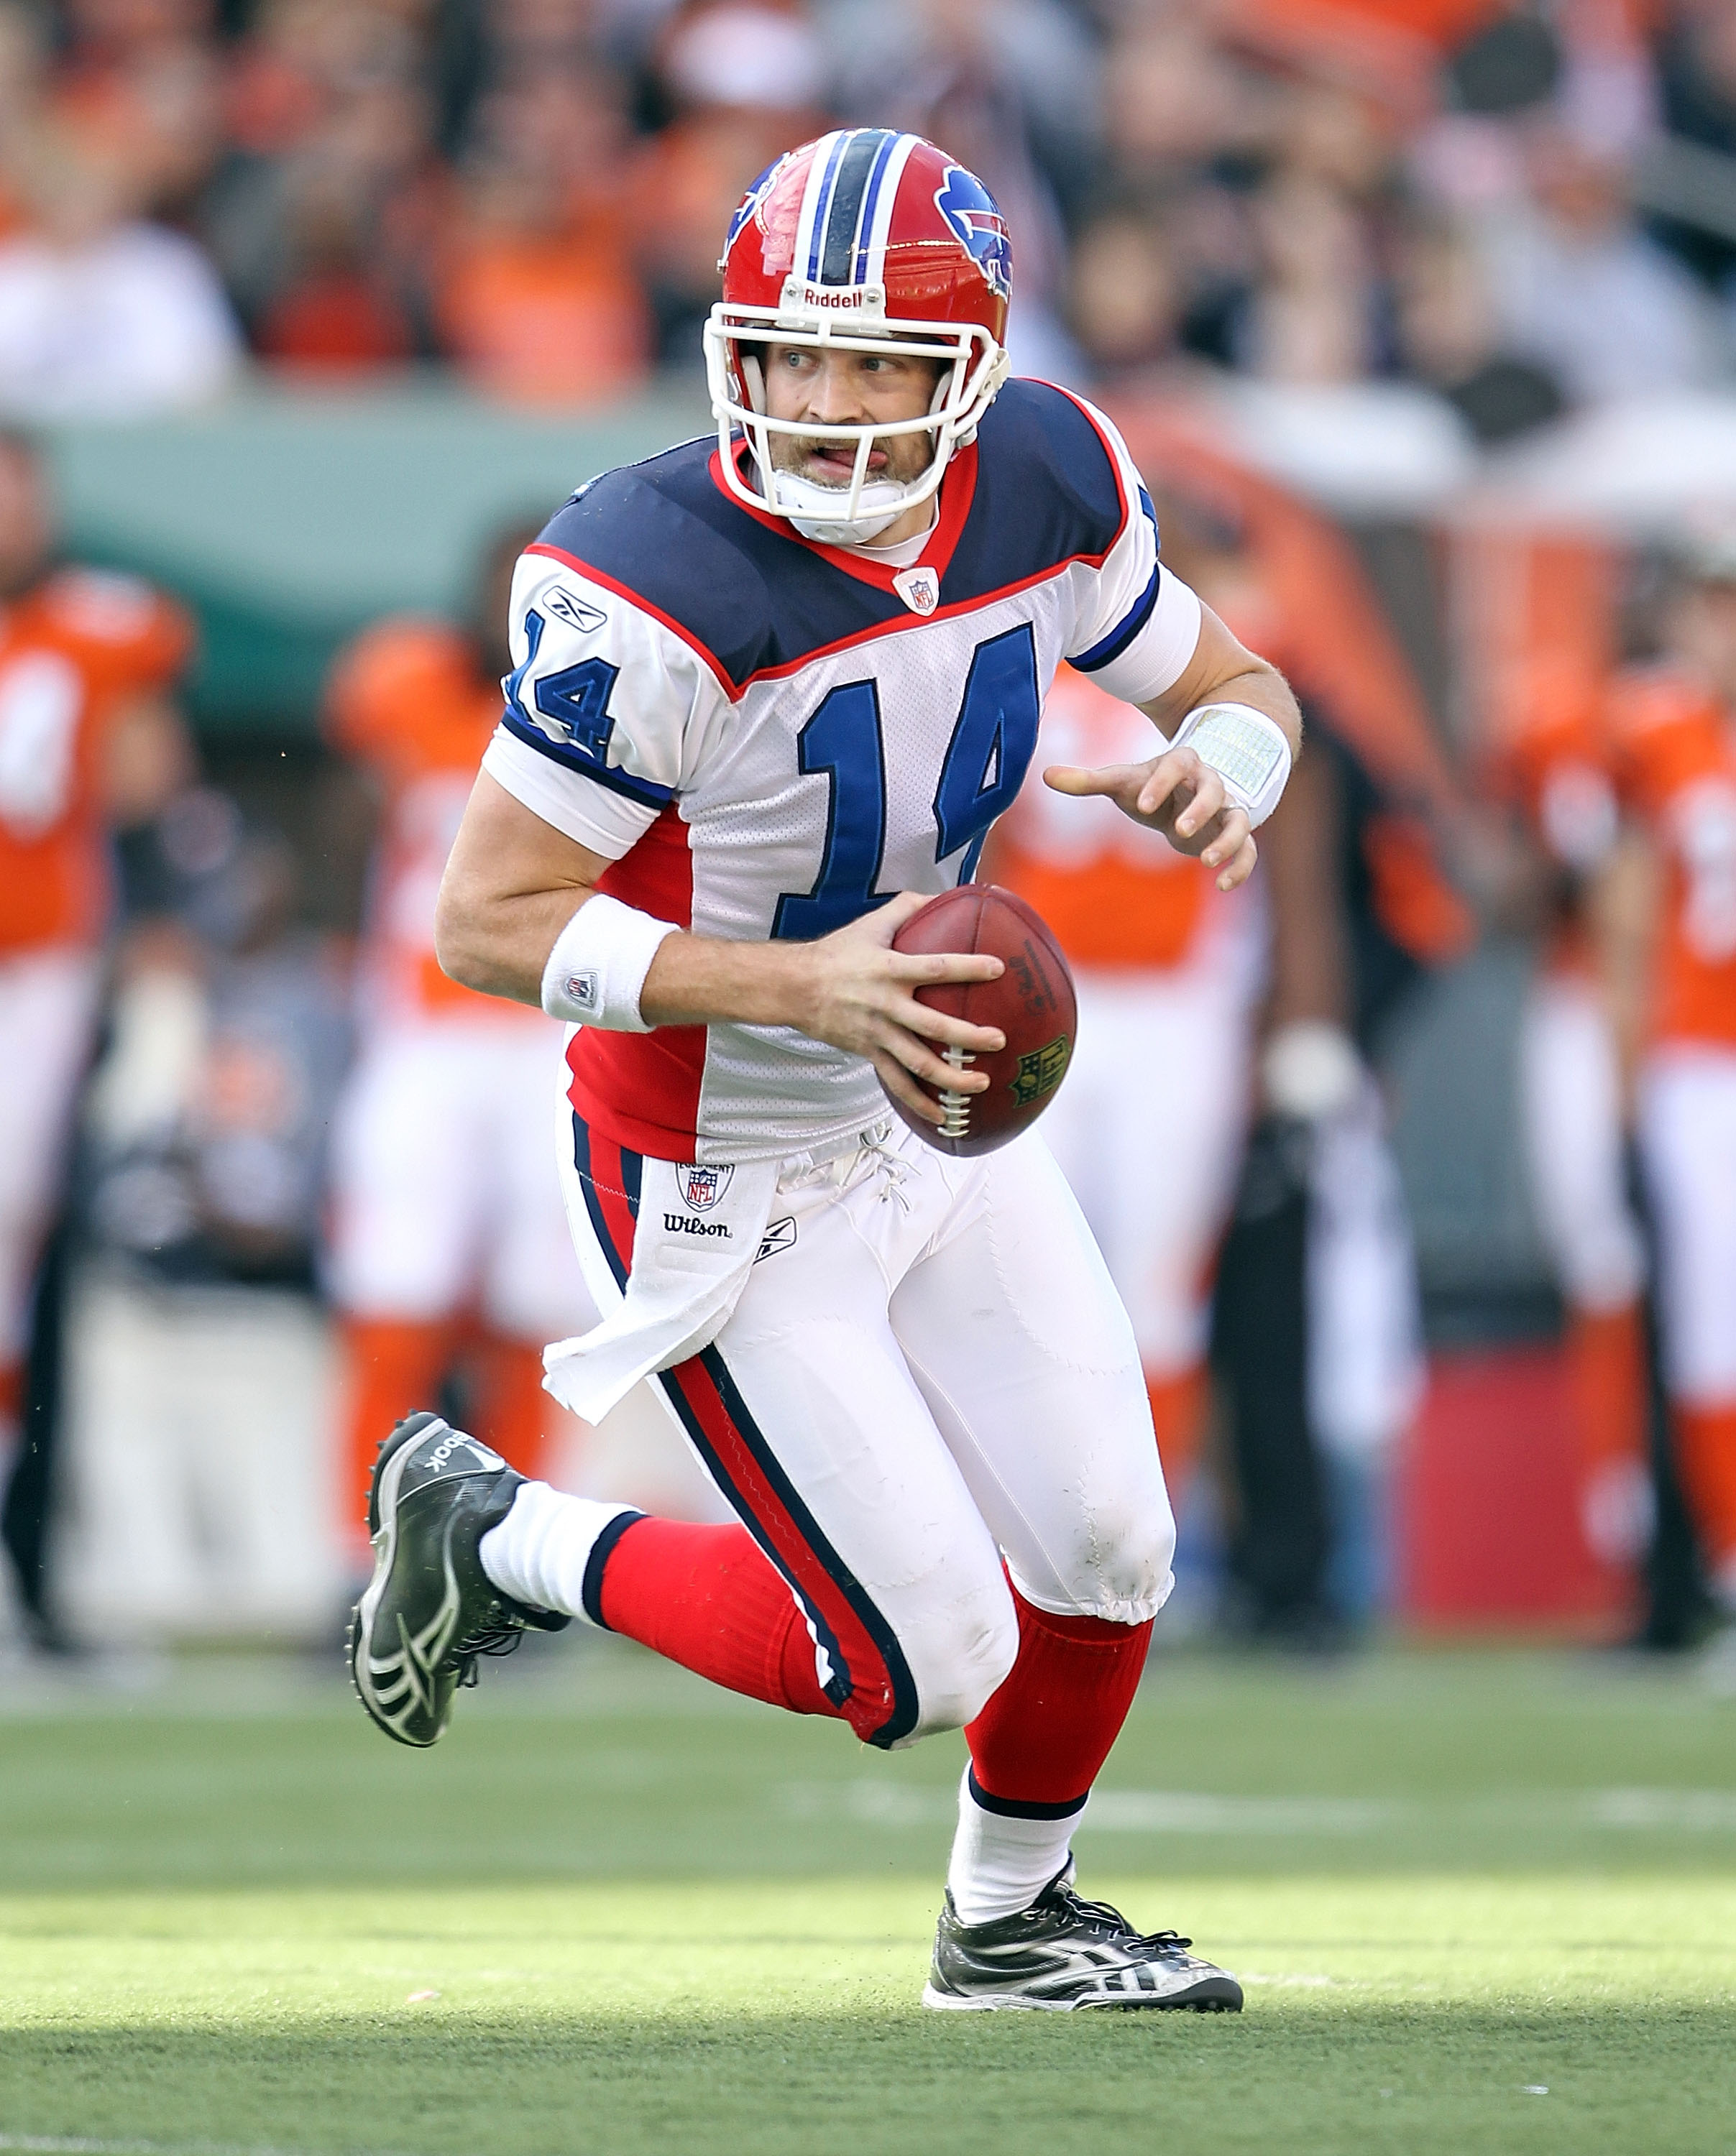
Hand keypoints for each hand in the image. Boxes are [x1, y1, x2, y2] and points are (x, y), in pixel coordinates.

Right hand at [789, 892, 1005, 1124]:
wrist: (794, 987)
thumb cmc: (838, 951)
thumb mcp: (871, 923)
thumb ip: (909, 907)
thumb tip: (947, 894)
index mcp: (889, 969)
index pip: (935, 968)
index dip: (967, 968)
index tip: (998, 968)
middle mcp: (885, 1004)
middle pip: (932, 1024)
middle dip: (967, 1035)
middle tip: (999, 1040)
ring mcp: (877, 1033)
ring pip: (917, 1062)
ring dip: (951, 1077)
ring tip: (982, 1084)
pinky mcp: (869, 1052)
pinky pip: (897, 1083)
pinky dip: (919, 1102)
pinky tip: (944, 1116)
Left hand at [1044, 746, 1257, 890]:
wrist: (1179, 802)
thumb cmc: (1147, 790)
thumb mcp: (1120, 784)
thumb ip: (1087, 780)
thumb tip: (1045, 775)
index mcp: (1181, 763)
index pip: (1178, 764)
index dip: (1163, 783)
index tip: (1142, 806)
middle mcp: (1210, 783)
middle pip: (1215, 789)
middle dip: (1200, 810)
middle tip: (1180, 831)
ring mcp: (1226, 810)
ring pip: (1239, 820)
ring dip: (1228, 840)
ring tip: (1206, 863)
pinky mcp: (1233, 835)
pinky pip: (1248, 849)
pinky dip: (1241, 866)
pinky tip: (1222, 884)